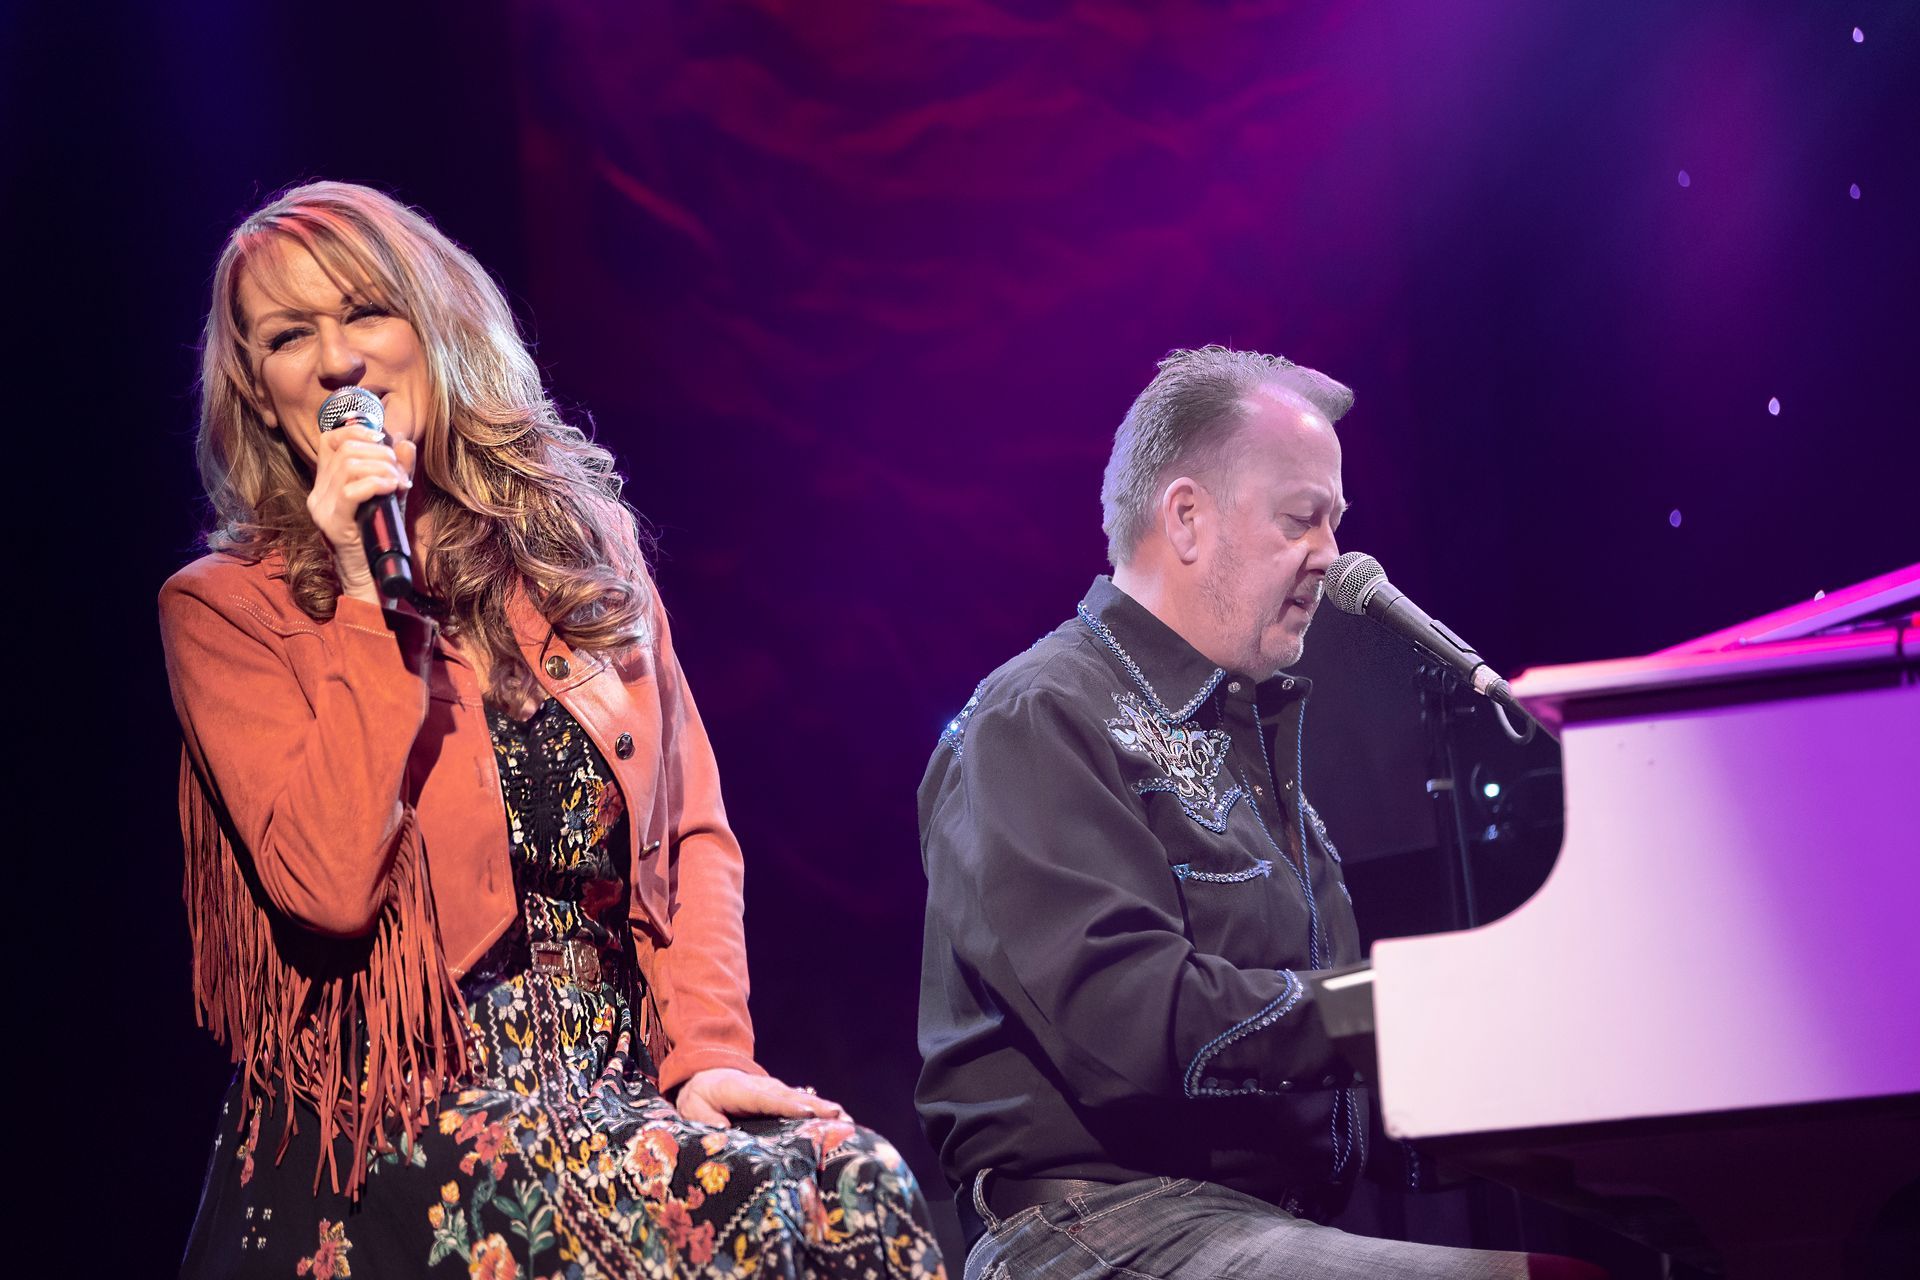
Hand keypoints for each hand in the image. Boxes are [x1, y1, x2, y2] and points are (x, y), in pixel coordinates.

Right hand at [307, 424, 415, 605]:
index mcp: (326, 483)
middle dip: (380, 453)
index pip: (330, 440)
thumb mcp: (390, 498)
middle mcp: (318, 493)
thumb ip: (397, 471)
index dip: (357, 431)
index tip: (383, 441)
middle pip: (346, 450)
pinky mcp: (333, 524)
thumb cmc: (380, 539)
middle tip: (399, 472)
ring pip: (350, 466)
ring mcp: (322, 508)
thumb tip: (404, 443)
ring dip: (383, 468)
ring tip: (398, 483)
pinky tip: (392, 488)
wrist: (372, 580)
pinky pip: (352, 490)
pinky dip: (377, 483)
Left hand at [673, 1068, 850, 1127]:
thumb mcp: (694, 1110)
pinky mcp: (784, 1099)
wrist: (707, 1077)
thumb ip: (708, 1121)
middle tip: (840, 1117)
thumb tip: (726, 1135)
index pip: (766, 1098)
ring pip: (803, 1100)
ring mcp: (777, 1092)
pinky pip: (804, 1106)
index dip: (787, 1106)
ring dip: (825, 1110)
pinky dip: (822, 1113)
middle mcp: (764, 1088)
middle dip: (816, 1108)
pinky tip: (842, 1123)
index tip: (807, 1113)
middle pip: (792, 1098)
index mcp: (740, 1090)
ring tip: (847, 1121)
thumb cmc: (700, 1098)